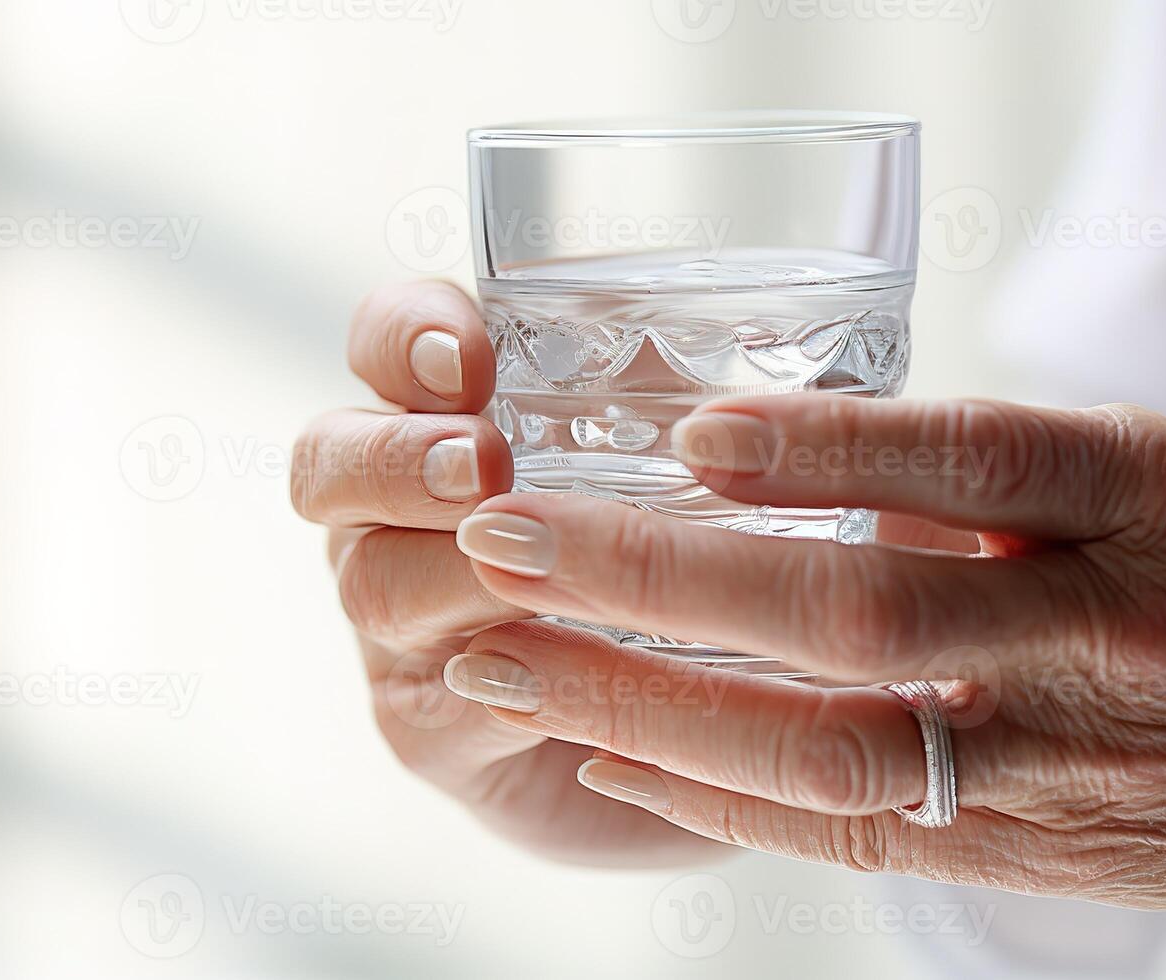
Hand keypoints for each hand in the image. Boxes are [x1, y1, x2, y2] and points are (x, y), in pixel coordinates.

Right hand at [290, 279, 724, 865]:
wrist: (684, 725)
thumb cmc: (688, 554)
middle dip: (395, 453)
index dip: (406, 335)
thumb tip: (836, 327)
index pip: (390, 341)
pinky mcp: (434, 724)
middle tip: (481, 461)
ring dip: (443, 568)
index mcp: (454, 412)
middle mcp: (400, 508)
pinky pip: (442, 697)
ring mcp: (401, 620)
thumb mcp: (689, 453)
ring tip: (517, 560)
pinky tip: (552, 677)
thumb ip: (699, 394)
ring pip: (371, 580)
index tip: (467, 349)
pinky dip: (502, 678)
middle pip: (329, 458)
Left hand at [445, 396, 1165, 977]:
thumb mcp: (1162, 478)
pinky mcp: (1028, 851)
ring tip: (502, 651)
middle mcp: (1105, 639)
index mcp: (1150, 505)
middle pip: (859, 614)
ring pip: (826, 749)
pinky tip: (602, 742)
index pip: (972, 460)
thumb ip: (986, 481)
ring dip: (642, 701)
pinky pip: (846, 831)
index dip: (821, 445)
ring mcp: (1063, 764)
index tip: (684, 431)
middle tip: (509, 533)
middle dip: (659, 578)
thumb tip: (783, 472)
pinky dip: (711, 790)